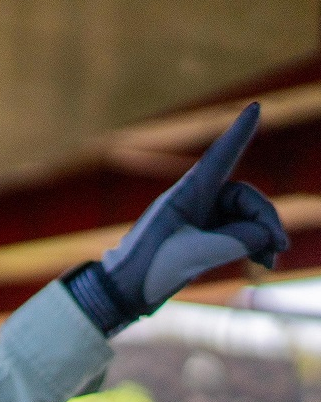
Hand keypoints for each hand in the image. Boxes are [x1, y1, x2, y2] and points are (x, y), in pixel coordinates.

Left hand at [63, 102, 288, 333]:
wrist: (123, 293)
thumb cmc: (150, 268)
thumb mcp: (197, 254)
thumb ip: (238, 240)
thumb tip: (265, 235)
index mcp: (186, 194)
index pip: (220, 157)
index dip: (239, 133)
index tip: (255, 107)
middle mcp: (195, 201)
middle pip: (244, 198)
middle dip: (265, 220)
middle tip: (279, 246)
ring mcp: (200, 219)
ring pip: (245, 218)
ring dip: (262, 237)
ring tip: (270, 261)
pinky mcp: (203, 238)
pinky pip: (238, 234)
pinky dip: (253, 246)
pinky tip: (265, 262)